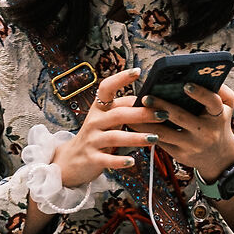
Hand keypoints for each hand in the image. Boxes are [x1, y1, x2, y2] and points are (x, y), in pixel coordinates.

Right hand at [57, 68, 159, 190]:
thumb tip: (150, 99)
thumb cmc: (96, 136)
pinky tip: (133, 161)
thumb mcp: (105, 120)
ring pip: (115, 137)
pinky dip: (120, 161)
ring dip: (136, 137)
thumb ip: (123, 109)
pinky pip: (107, 160)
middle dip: (142, 114)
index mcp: (99, 109)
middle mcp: (94, 122)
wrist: (71, 161)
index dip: (121, 79)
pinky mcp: (92, 159)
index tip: (137, 72)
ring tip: (154, 138)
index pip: (107, 88)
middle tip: (163, 114)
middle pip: (119, 114)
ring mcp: (92, 140)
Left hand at [142, 80, 233, 180]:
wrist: (218, 157)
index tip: (186, 84)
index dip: (200, 93)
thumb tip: (204, 76)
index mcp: (218, 115)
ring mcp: (192, 145)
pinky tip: (133, 123)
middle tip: (146, 97)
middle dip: (162, 106)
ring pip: (165, 132)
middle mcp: (206, 132)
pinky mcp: (180, 155)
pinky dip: (145, 132)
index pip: (212, 102)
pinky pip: (160, 142)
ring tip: (133, 110)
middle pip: (181, 117)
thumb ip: (221, 90)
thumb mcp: (227, 107)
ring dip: (146, 121)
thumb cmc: (218, 123)